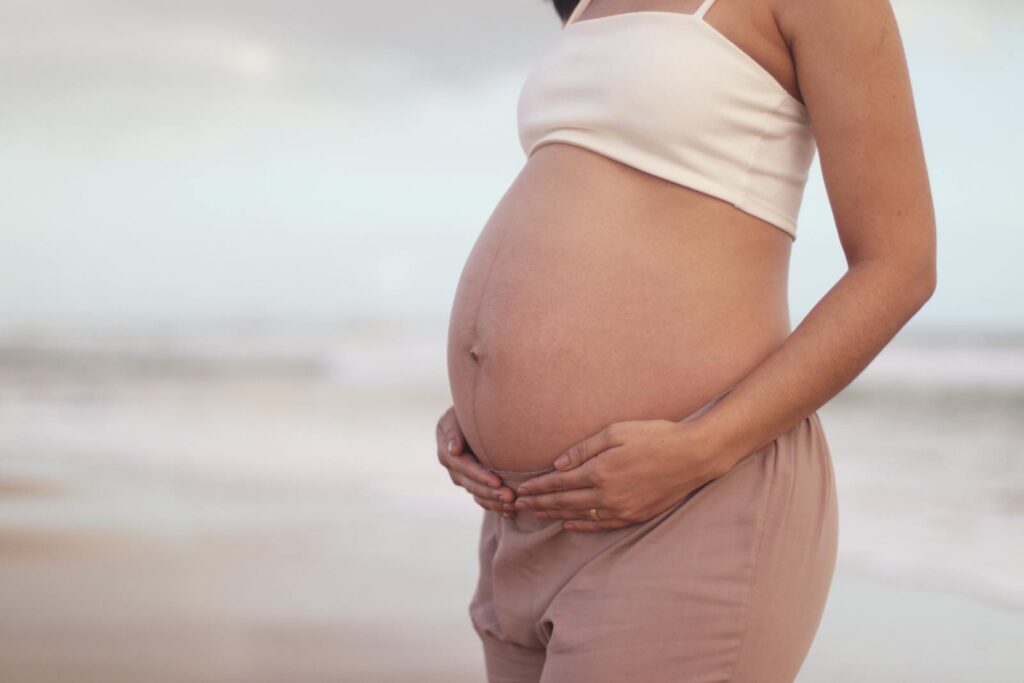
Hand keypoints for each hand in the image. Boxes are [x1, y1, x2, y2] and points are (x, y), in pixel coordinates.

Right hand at [436, 406, 517, 516]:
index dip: (480, 476)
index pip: (465, 468)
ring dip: (495, 502)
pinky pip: (483, 499)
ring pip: (478, 495)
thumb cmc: (465, 412)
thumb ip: (454, 431)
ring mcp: (464, 479)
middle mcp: (454, 470)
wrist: (472, 417)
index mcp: (447, 453)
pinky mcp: (475, 484)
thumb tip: (454, 449)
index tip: (497, 482)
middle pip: (472, 486)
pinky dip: (496, 507)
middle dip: (491, 493)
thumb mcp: (455, 416)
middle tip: (510, 497)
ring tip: (513, 506)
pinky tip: (510, 512)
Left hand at [513, 418, 722, 530]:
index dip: (538, 488)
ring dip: (555, 516)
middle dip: (539, 504)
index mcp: (599, 472)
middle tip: (518, 506)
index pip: (559, 483)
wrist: (694, 456)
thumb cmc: (655, 436)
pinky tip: (570, 525)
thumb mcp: (616, 432)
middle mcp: (607, 496)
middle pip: (564, 502)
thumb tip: (557, 464)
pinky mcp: (635, 516)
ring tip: (538, 515)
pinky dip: (583, 526)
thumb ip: (584, 449)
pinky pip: (602, 526)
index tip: (521, 491)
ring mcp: (622, 509)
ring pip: (580, 516)